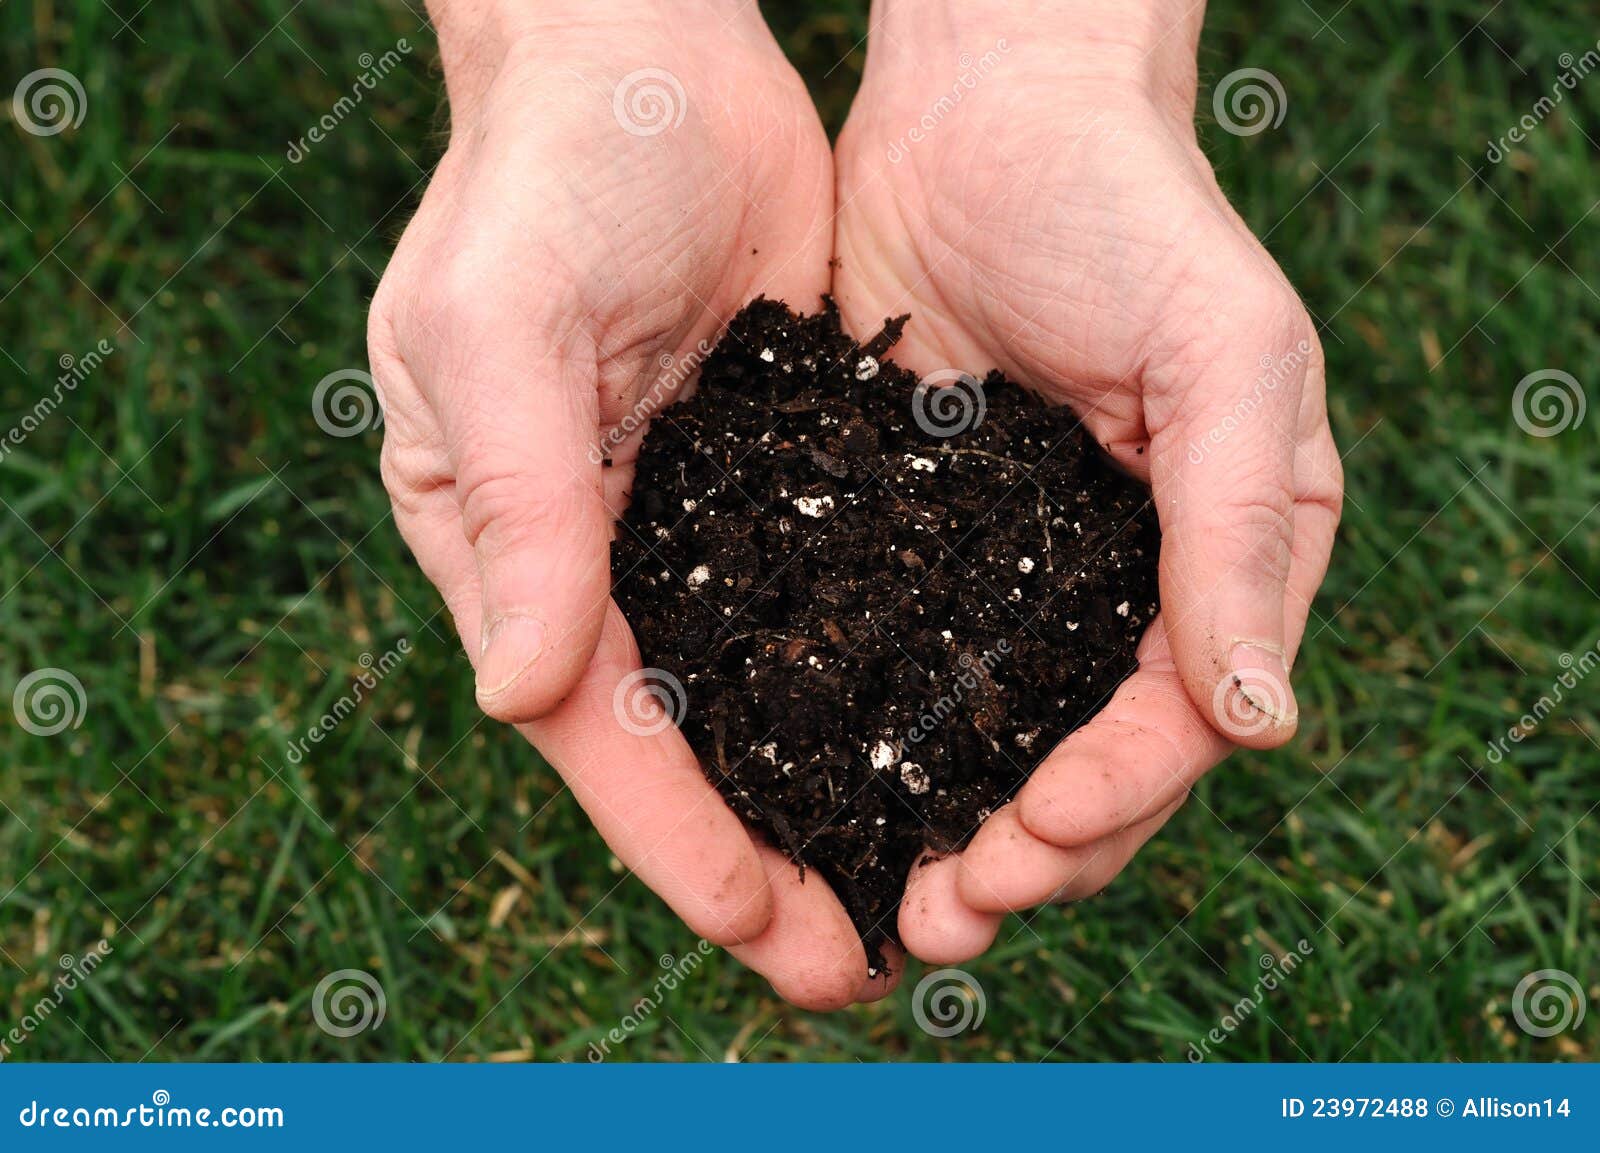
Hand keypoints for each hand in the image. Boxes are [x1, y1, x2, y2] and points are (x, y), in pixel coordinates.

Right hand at [368, 1, 888, 1007]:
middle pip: (678, 742)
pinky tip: (935, 747)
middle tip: (853, 964)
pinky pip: (822, 607)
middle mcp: (597, 555)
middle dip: (760, 857)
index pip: (594, 721)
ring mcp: (693, 521)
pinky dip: (867, 688)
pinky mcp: (781, 477)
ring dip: (825, 796)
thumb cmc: (545, 173)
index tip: (763, 929)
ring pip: (757, 696)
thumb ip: (516, 508)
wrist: (639, 54)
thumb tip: (522, 693)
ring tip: (914, 889)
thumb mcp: (499, 327)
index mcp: (508, 541)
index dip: (675, 835)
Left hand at [832, 0, 1341, 960]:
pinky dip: (852, 732)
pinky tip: (803, 785)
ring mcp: (989, 572)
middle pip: (1069, 761)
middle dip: (1016, 853)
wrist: (984, 111)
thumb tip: (1266, 723)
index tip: (1035, 839)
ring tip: (878, 898)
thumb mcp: (1226, 355)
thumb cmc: (1131, 213)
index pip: (1171, 720)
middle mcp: (1098, 588)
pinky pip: (876, 658)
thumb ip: (1238, 534)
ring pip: (967, 737)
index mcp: (1204, 562)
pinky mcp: (890, 537)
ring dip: (929, 824)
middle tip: (943, 920)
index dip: (1114, 798)